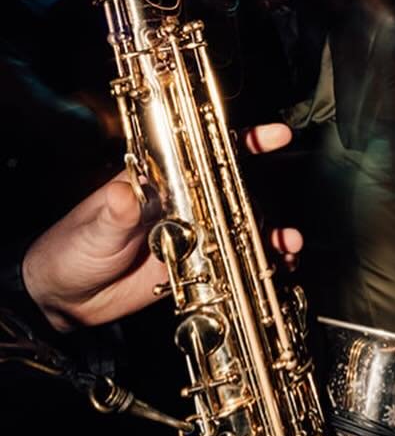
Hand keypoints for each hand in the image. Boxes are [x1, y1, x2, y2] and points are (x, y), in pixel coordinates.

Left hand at [22, 123, 299, 333]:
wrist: (63, 300)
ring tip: (286, 246)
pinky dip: (255, 265)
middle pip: (234, 190)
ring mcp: (190, 236)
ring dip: (268, 234)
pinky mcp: (194, 268)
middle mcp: (181, 205)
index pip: (205, 152)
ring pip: (239, 229)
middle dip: (269, 194)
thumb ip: (114, 211)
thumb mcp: (92, 226)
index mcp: (160, 182)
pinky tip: (274, 270)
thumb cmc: (71, 250)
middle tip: (292, 204)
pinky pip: (232, 263)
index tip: (275, 135)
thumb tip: (126, 193)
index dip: (242, 141)